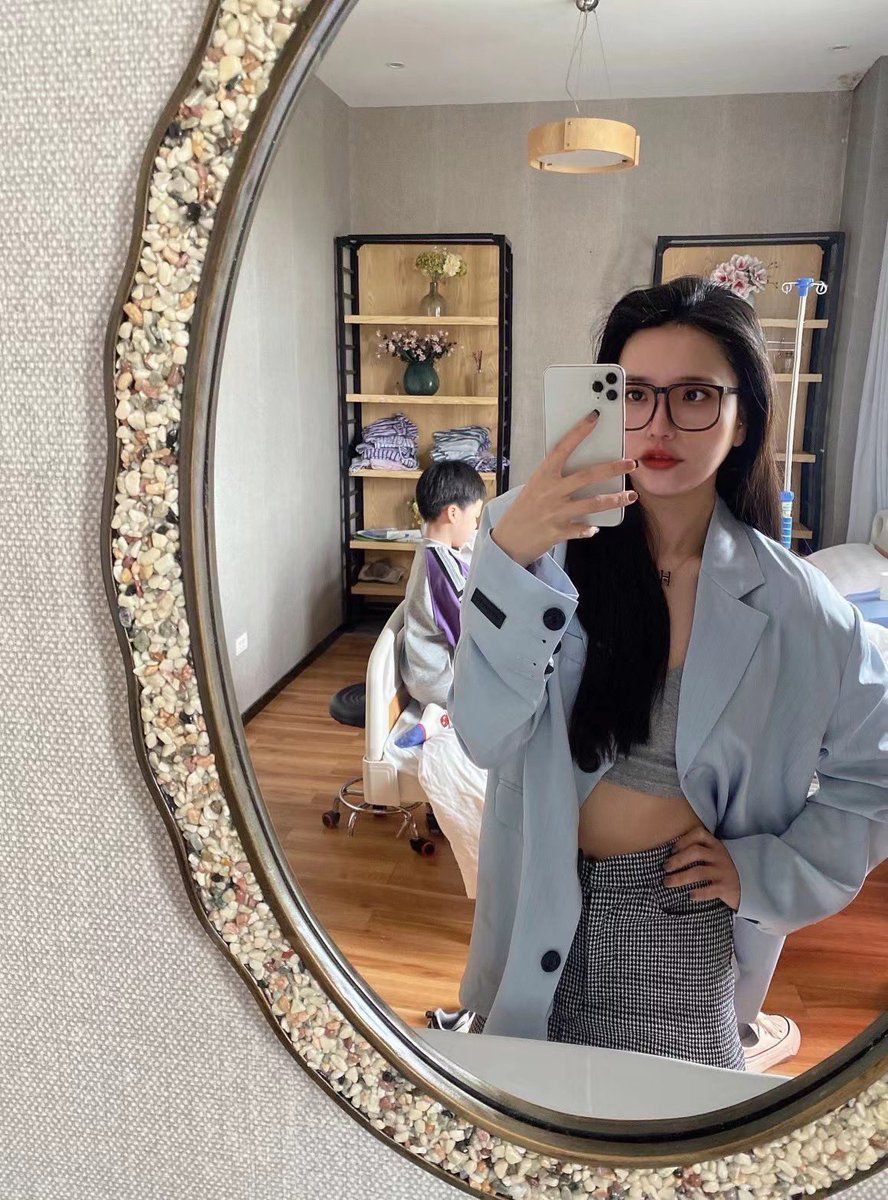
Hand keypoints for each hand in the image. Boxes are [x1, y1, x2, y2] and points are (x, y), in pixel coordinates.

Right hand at [489, 410, 638, 567]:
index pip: (563, 448)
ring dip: (615, 499)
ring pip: (592, 503)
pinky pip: (581, 529)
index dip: (579, 432)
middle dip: (612, 469)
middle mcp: (550, 492)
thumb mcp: (535, 486)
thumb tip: (586, 469)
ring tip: (630, 496)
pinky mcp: (558, 532)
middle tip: (631, 463)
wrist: (508, 539)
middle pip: (587, 476)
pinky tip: (596, 527)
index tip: (594, 418)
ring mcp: (555, 512)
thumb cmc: (525, 509)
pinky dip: (590, 529)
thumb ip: (556, 477)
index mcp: (543, 476)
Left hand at [663, 826, 740, 910]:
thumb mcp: (713, 856)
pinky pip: (711, 890)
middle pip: (696, 852)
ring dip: (680, 878)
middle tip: (665, 868)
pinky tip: (690, 896)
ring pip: (699, 872)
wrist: (746, 887)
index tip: (672, 850)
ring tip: (667, 883)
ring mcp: (724, 872)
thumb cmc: (720, 870)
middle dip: (677, 860)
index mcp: (715, 845)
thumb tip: (667, 856)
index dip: (683, 840)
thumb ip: (697, 852)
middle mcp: (720, 856)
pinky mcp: (727, 888)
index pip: (699, 834)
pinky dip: (699, 893)